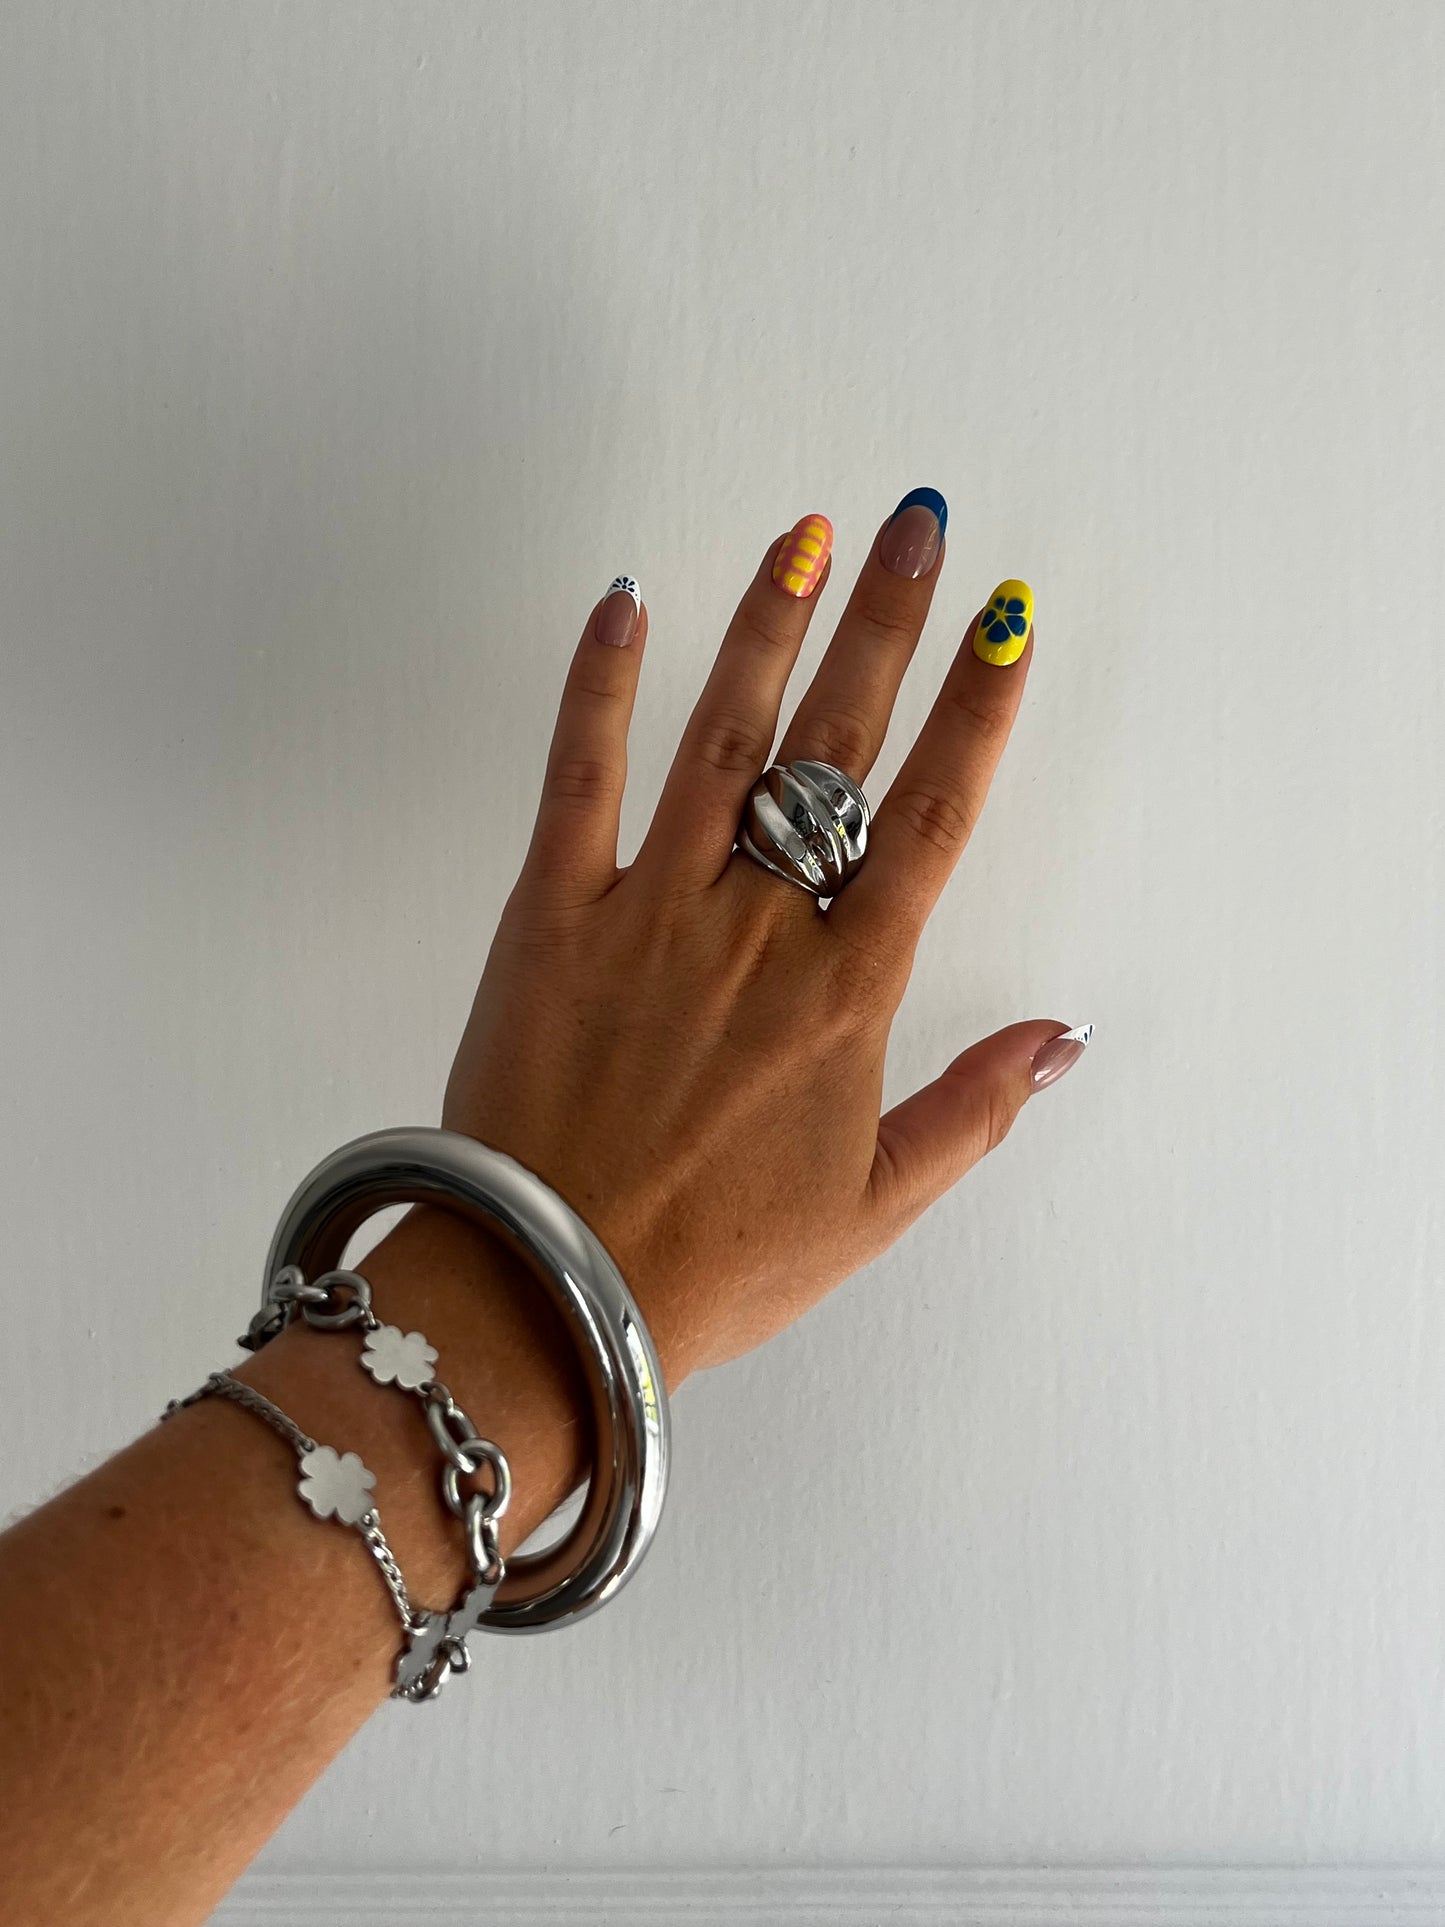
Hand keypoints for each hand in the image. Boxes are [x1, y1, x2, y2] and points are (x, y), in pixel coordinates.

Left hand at [440, 500, 1088, 1387]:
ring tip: (808, 533)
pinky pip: (579, 777)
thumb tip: (1061, 1038)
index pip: (930, 820)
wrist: (553, 1295)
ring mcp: (651, 911)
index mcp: (843, 993)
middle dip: (888, 626)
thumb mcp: (872, 1208)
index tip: (1008, 624)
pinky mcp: (552, 915)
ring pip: (723, 739)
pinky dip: (599, 686)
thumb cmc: (712, 1263)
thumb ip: (973, 1110)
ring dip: (770, 627)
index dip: (977, 712)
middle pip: (839, 749)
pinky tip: (628, 603)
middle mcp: (757, 929)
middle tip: (918, 524)